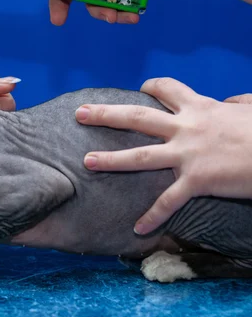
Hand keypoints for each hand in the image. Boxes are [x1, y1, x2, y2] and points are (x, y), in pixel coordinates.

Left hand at [74, 78, 251, 234]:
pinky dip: (153, 216)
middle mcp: (187, 127)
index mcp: (200, 107)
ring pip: (140, 155)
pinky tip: (138, 229)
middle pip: (138, 117)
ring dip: (111, 159)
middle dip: (106, 114)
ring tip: (86, 161)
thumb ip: (237, 102)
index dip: (152, 87)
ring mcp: (188, 153)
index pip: (167, 90)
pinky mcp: (197, 179)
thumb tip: (231, 99)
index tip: (141, 88)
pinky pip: (168, 200)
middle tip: (80, 113)